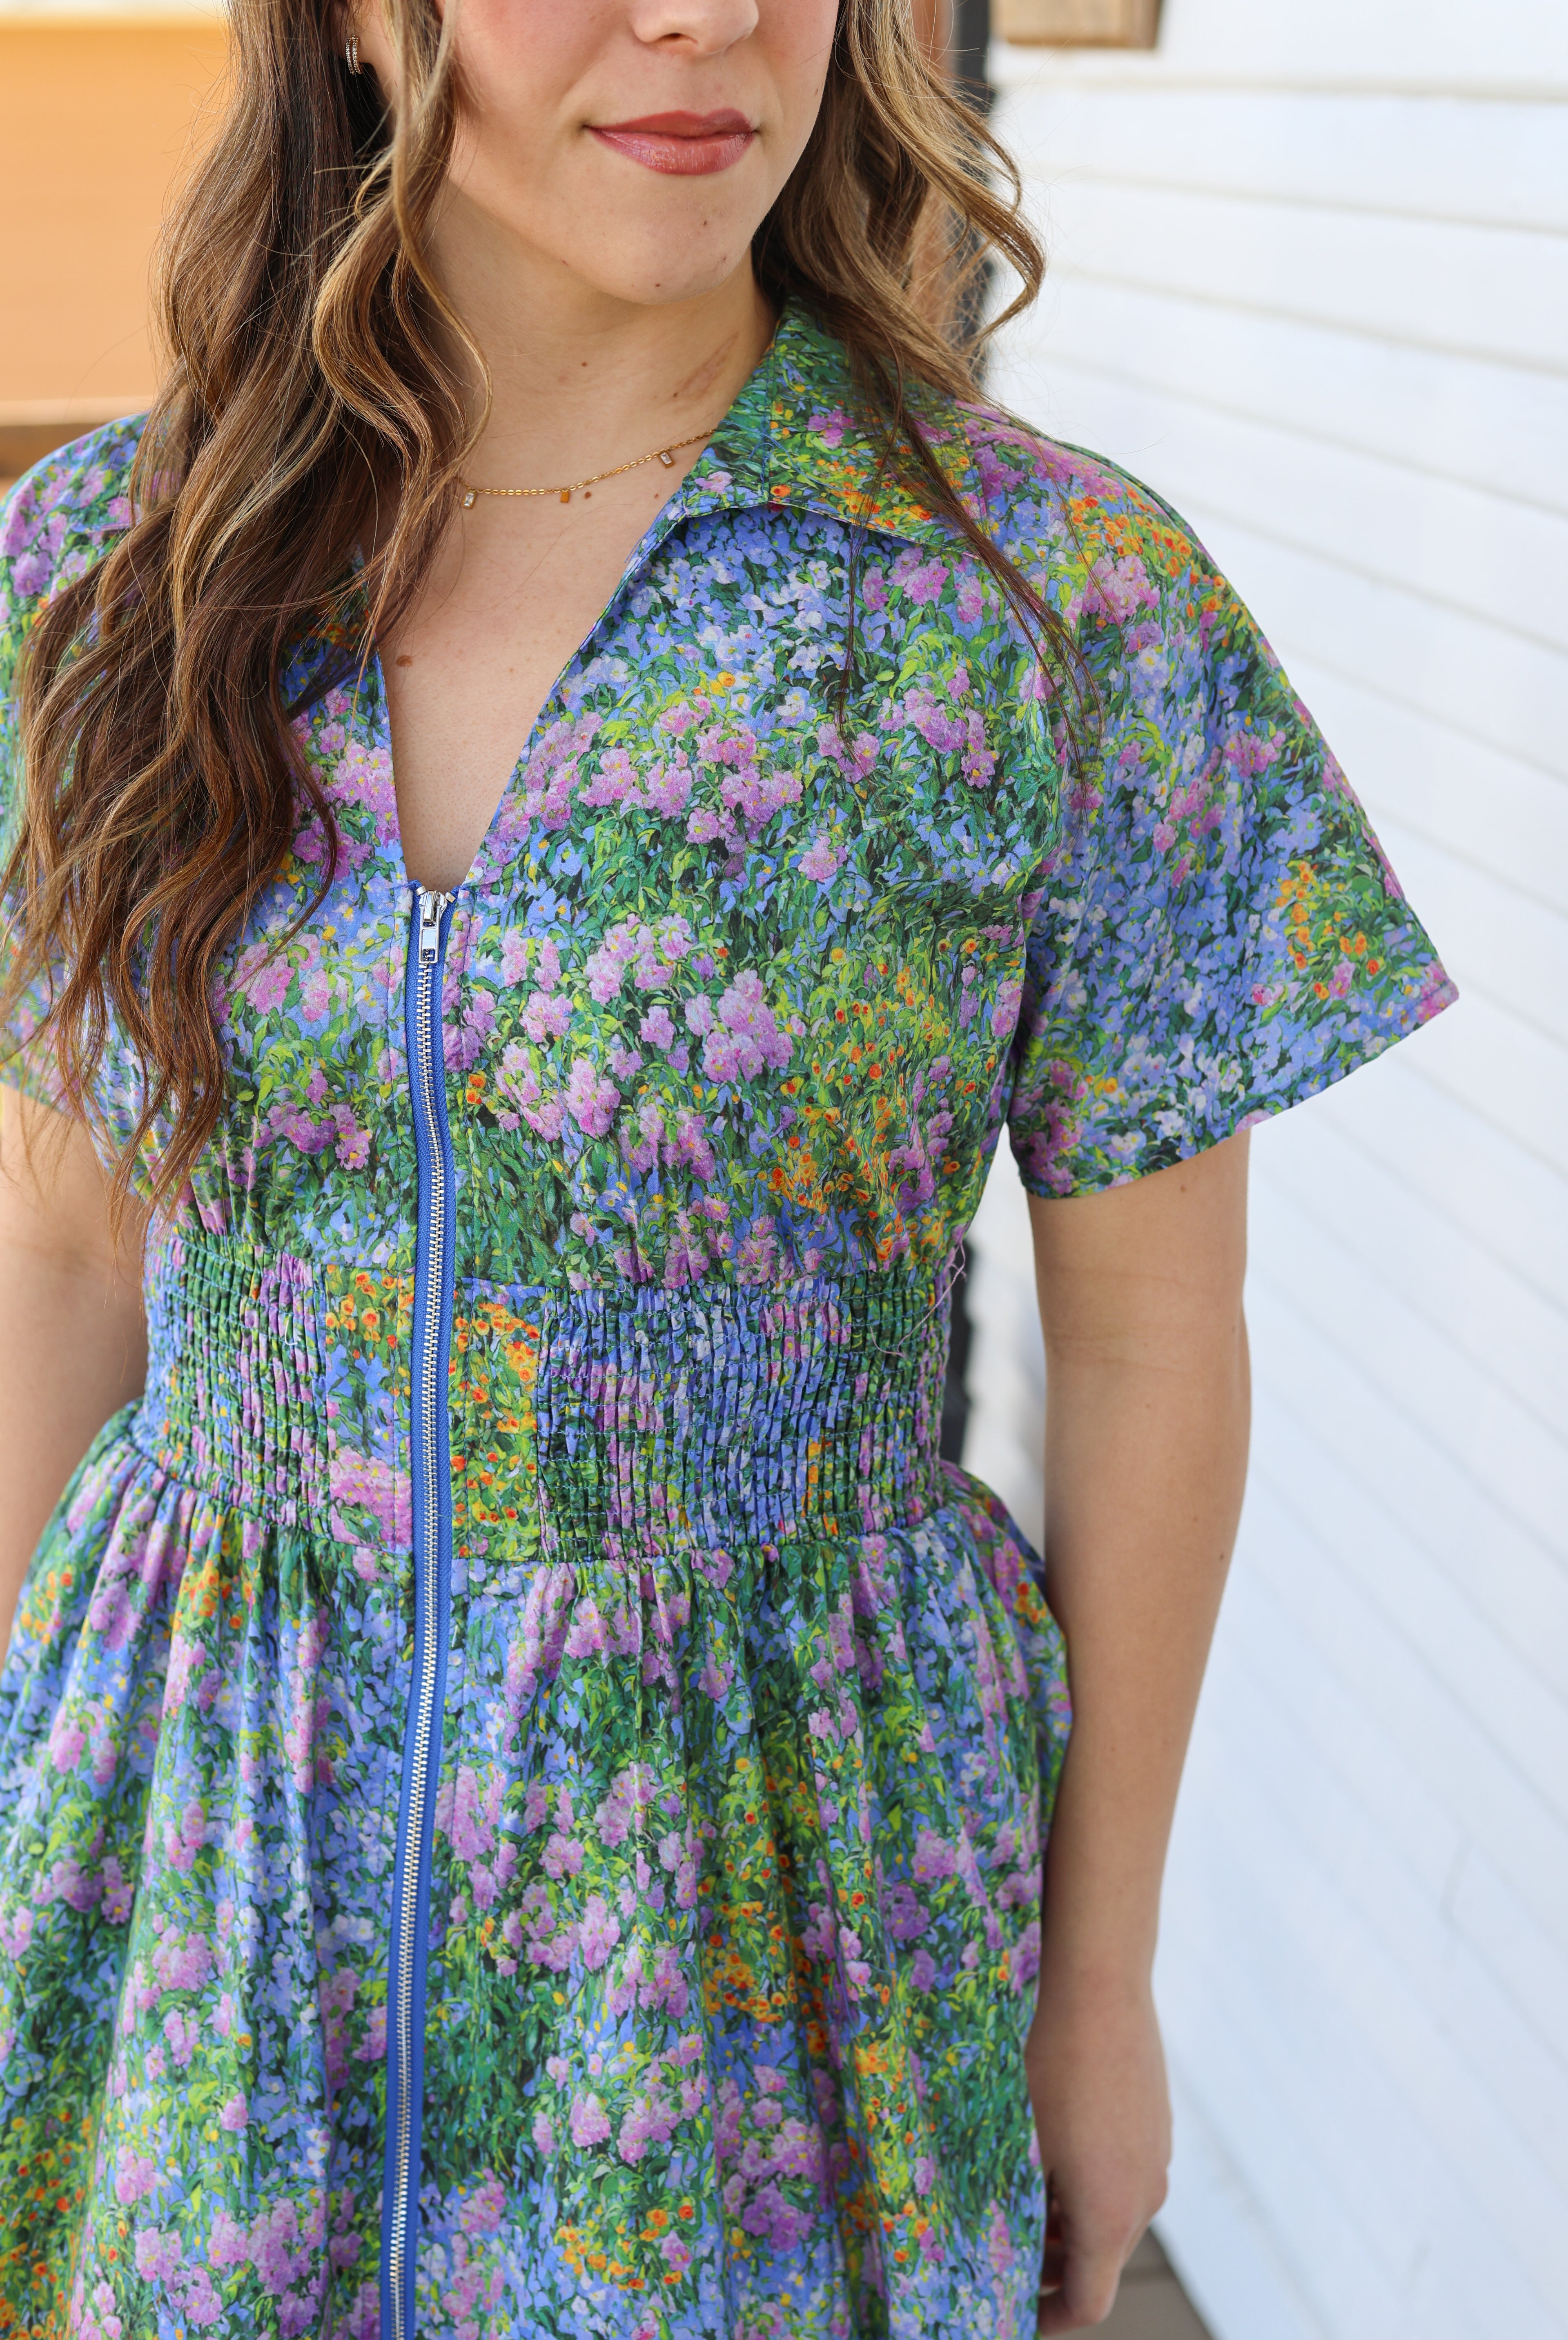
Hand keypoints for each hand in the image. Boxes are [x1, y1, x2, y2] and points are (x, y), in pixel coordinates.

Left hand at [1025, 1965, 1171, 2331]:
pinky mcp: (1156, 2118)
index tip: (1009, 2312)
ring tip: (1018, 2193)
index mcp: (1110, 2215)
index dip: (1046, 2318)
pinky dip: (1089, 2179)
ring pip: (1112, 2212)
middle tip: (1001, 2253)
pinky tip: (1050, 2143)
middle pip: (1100, 2259)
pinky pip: (1124, 2170)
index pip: (1088, 2303)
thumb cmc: (1044, 2058)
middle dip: (1051, 2266)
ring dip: (1069, 2219)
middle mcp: (1145, 2193)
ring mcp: (1157, 2153)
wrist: (1098, 1976)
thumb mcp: (1013, 2139)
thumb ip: (1010, 2201)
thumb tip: (989, 2236)